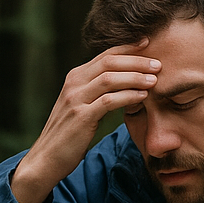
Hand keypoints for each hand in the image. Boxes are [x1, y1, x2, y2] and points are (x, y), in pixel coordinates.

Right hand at [10, 42, 160, 202]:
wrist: (46, 159)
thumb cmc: (67, 136)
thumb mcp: (79, 108)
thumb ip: (95, 94)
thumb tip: (121, 86)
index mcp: (74, 78)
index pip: (105, 55)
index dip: (127, 48)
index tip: (148, 43)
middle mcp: (74, 84)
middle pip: (109, 62)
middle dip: (136, 60)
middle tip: (158, 63)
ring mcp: (76, 99)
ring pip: (110, 78)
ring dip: (135, 76)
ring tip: (155, 79)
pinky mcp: (81, 117)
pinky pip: (109, 101)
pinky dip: (128, 96)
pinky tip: (143, 97)